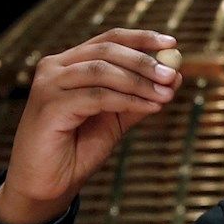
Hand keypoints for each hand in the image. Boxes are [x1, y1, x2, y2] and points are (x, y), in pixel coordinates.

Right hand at [0, 28, 183, 223]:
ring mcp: (49, 85)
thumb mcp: (116, 118)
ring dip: (139, 82)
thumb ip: (139, 96)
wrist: (48, 185)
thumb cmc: (78, 149)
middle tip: (172, 74)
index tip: (172, 42)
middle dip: (144, 61)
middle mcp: (55, 67)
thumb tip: (174, 76)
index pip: (109, 39)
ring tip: (166, 94)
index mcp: (69, 63)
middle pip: (106, 51)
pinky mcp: (50, 106)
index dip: (141, 38)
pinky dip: (128, 100)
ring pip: (102, 71)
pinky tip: (150, 107)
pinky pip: (98, 97)